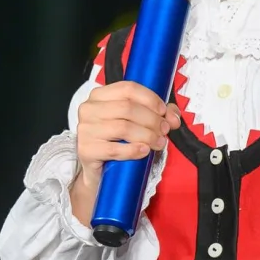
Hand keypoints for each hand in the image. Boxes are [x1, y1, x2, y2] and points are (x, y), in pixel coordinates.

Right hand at [69, 81, 181, 225]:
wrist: (98, 170)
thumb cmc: (117, 141)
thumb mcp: (136, 122)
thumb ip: (157, 114)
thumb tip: (173, 118)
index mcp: (99, 95)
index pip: (128, 88)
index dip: (150, 99)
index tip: (163, 112)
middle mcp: (89, 109)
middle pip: (127, 108)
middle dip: (152, 119)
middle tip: (164, 130)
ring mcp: (85, 130)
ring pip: (123, 128)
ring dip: (147, 136)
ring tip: (158, 143)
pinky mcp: (86, 150)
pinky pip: (115, 149)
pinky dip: (134, 150)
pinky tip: (144, 151)